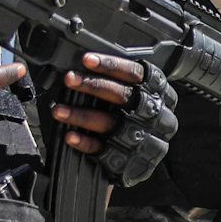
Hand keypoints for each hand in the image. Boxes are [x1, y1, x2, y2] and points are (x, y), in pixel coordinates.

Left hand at [52, 51, 178, 186]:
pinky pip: (105, 151)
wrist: (145, 161)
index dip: (111, 65)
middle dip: (94, 86)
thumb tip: (86, 63)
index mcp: (160, 92)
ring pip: (112, 123)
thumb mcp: (139, 93)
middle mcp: (156, 115)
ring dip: (82, 116)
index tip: (88, 60)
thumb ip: (120, 79)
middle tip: (70, 79)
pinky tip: (70, 135)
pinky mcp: (132, 161)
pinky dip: (86, 142)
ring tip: (60, 110)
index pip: (136, 74)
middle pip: (125, 96)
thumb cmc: (136, 117)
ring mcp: (145, 139)